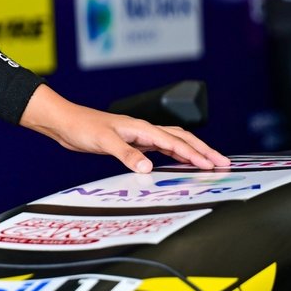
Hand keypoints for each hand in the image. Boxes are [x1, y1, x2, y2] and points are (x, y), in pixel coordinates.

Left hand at [20, 85, 228, 172]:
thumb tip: (148, 168)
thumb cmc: (82, 127)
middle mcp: (144, 130)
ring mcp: (139, 136)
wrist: (66, 123)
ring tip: (210, 163)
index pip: (175, 142)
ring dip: (192, 152)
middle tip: (224, 163)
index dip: (195, 154)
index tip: (212, 165)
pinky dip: (175, 155)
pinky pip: (161, 149)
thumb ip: (126, 155)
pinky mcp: (132, 143)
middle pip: (182, 139)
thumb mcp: (104, 142)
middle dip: (204, 151)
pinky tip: (180, 163)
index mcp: (142, 128)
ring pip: (174, 143)